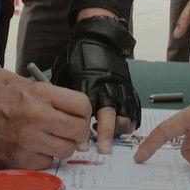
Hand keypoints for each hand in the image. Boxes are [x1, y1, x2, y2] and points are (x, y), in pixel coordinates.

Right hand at [0, 81, 91, 169]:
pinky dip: (43, 157)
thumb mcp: (24, 85)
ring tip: (48, 139)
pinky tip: (33, 148)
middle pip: (78, 130)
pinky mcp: (19, 159)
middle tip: (68, 131)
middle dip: (77, 132)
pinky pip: (47, 163)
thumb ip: (52, 96)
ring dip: (61, 146)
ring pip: (66, 150)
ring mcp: (28, 140)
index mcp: (40, 93)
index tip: (79, 117)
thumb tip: (80, 112)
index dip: (85, 113)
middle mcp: (37, 116)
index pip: (82, 105)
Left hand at [50, 12, 139, 154]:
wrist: (98, 39)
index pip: (87, 113)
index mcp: (88, 85)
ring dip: (118, 129)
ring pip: (125, 113)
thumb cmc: (76, 58)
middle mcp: (106, 88)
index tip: (82, 145)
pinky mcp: (128, 88)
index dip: (85, 131)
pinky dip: (129, 120)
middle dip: (107, 134)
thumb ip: (62, 97)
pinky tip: (122, 129)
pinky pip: (133, 108)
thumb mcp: (63, 75)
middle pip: (110, 115)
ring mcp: (119, 88)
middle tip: (103, 150)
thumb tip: (55, 120)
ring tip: (113, 138)